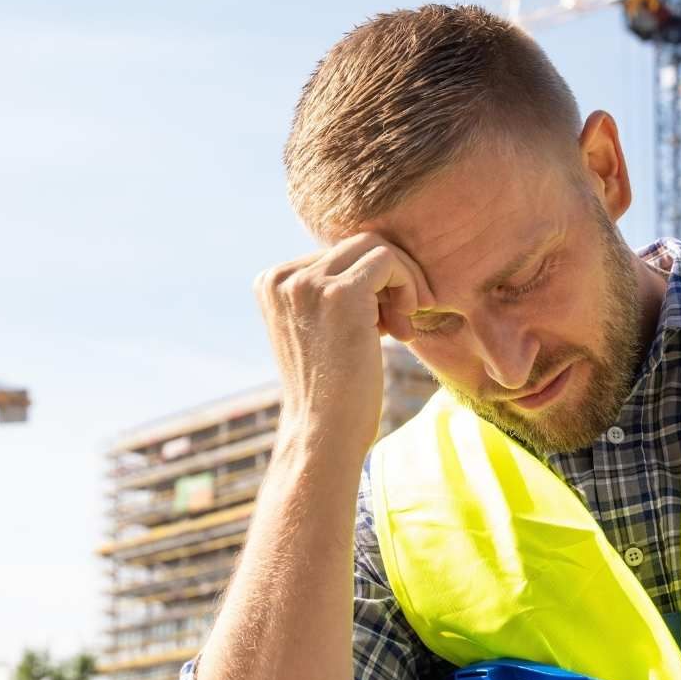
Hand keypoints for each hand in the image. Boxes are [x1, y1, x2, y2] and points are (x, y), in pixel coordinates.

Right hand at [254, 232, 432, 464]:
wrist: (324, 434)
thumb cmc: (332, 391)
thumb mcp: (322, 329)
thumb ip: (333, 291)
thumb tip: (378, 254)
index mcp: (272, 282)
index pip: (336, 253)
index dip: (370, 284)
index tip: (382, 326)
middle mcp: (282, 277)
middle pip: (357, 244)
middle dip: (390, 280)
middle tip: (401, 325)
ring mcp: (308, 283)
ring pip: (377, 248)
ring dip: (403, 283)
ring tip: (404, 328)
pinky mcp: (340, 294)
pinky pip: (389, 261)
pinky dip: (409, 286)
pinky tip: (405, 328)